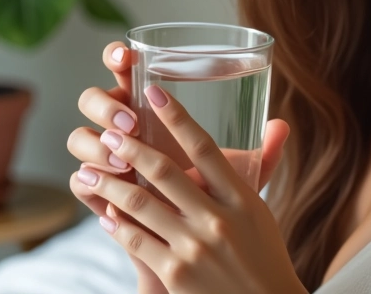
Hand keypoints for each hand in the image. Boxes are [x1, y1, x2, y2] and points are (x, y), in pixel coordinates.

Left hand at [71, 83, 305, 293]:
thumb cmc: (265, 255)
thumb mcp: (263, 209)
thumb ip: (260, 167)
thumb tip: (279, 123)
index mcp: (241, 197)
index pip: (205, 146)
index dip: (177, 117)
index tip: (155, 94)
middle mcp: (218, 218)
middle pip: (166, 172)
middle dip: (132, 148)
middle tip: (110, 132)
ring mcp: (194, 248)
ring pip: (142, 205)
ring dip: (111, 184)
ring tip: (91, 170)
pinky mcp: (176, 275)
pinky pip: (138, 241)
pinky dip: (118, 224)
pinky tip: (105, 213)